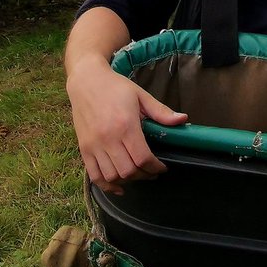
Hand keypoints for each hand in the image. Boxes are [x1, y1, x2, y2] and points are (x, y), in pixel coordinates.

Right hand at [67, 59, 187, 194]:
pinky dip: (107, 185)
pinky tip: (119, 185)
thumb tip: (183, 120)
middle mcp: (108, 138)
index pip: (142, 158)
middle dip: (144, 175)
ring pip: (112, 176)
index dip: (155, 167)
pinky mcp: (83, 149)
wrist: (86, 82)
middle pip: (128, 171)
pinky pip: (94, 176)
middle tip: (152, 172)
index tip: (162, 167)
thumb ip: (161, 111)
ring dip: (128, 180)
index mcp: (125, 125)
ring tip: (138, 174)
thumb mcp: (141, 95)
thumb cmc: (116, 88)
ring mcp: (94, 145)